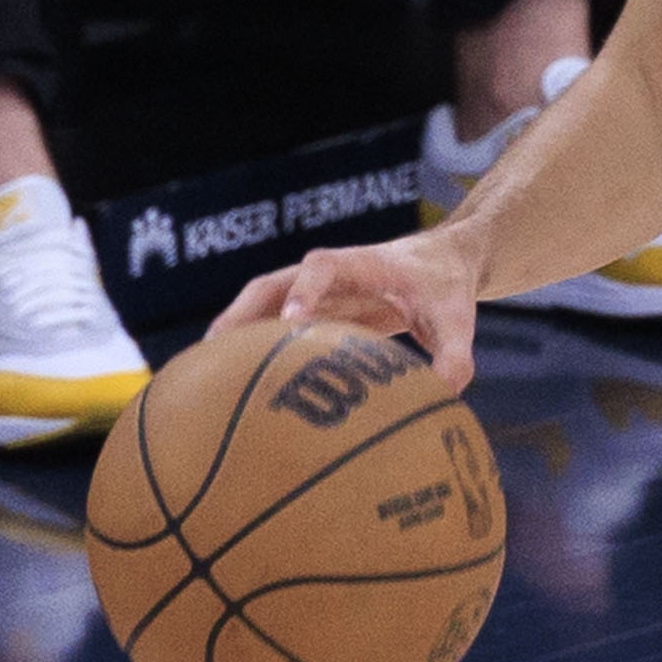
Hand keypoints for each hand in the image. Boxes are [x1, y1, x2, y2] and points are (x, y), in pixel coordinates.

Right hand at [215, 227, 484, 392]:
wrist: (441, 264)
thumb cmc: (446, 289)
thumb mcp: (459, 319)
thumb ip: (456, 356)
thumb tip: (444, 397)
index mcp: (362, 264)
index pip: (323, 266)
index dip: (305, 290)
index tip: (292, 321)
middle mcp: (328, 274)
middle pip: (271, 284)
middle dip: (242, 314)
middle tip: (216, 351)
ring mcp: (313, 291)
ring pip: (261, 306)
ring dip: (233, 333)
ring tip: (203, 374)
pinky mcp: (310, 311)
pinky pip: (270, 326)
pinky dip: (249, 349)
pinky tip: (228, 385)